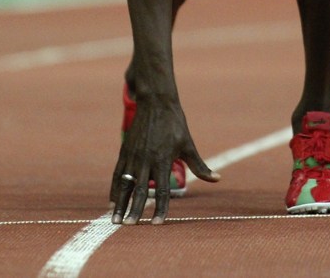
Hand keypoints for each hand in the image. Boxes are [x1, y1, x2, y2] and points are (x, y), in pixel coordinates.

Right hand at [109, 92, 217, 223]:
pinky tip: (112, 202)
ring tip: (115, 220)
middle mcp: (146, 159)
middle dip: (134, 209)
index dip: (159, 207)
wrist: (156, 102)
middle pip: (139, 189)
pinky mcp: (125, 151)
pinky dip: (114, 188)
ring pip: (124, 183)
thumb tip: (217, 179)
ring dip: (120, 202)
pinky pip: (117, 173)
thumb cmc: (175, 124)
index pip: (161, 189)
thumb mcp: (188, 144)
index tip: (156, 223)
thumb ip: (200, 166)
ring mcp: (133, 156)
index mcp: (163, 160)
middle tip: (129, 226)